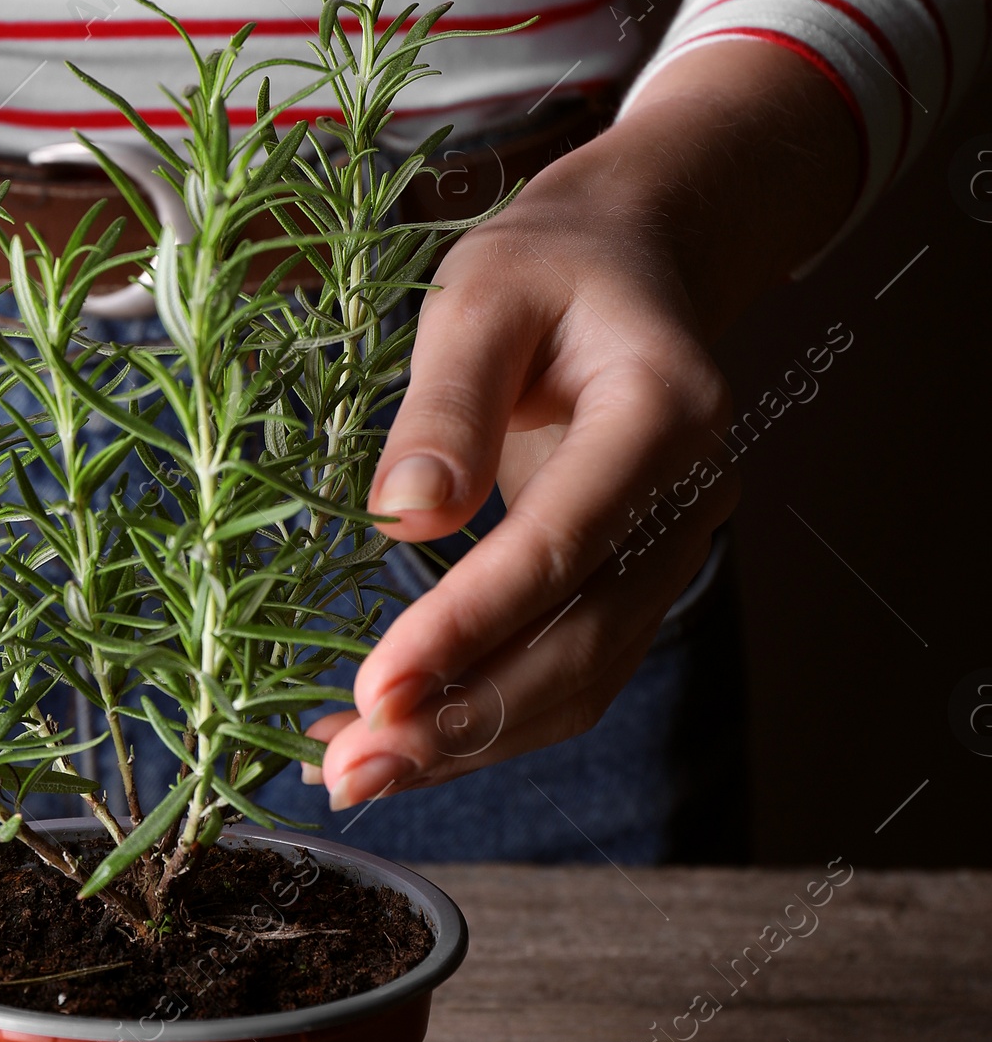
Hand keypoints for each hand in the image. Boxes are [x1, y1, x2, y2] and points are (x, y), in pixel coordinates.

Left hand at [308, 38, 862, 807]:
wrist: (630, 264)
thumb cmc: (546, 269)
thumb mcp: (480, 293)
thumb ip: (447, 402)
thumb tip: (406, 523)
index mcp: (665, 415)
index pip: (563, 546)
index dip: (470, 628)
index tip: (378, 689)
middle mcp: (690, 501)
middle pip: (583, 644)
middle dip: (466, 721)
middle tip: (351, 775)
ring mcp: (670, 552)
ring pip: (579, 680)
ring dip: (468, 741)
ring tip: (353, 777)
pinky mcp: (630, 583)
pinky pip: (564, 669)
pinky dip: (481, 715)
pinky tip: (394, 738)